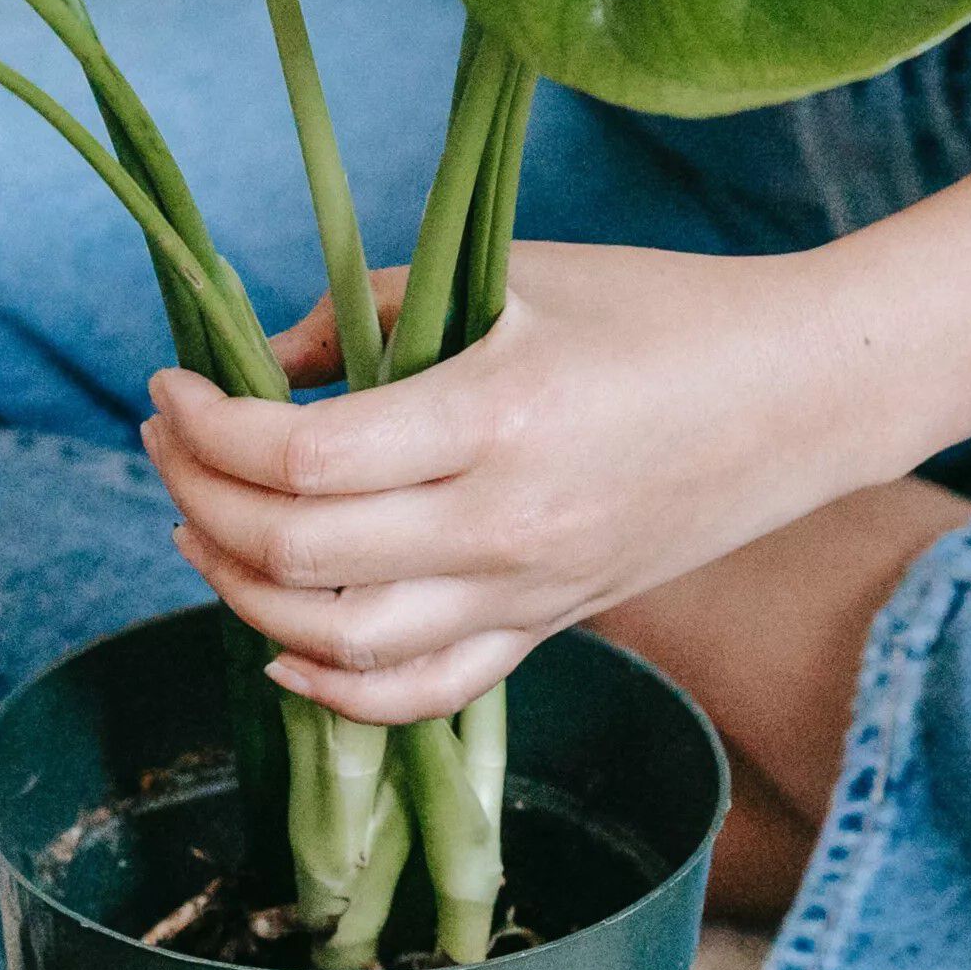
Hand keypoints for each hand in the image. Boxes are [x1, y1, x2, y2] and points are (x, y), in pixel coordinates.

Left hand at [145, 242, 917, 725]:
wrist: (801, 397)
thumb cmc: (661, 311)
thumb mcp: (514, 275)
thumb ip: (372, 312)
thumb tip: (258, 365)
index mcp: (494, 418)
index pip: (300, 456)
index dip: (208, 426)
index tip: (171, 382)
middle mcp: (503, 525)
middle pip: (295, 550)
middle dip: (197, 495)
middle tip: (169, 439)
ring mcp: (526, 593)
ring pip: (335, 639)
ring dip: (238, 586)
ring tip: (203, 522)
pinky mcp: (546, 628)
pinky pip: (419, 695)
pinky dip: (330, 686)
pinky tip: (280, 638)